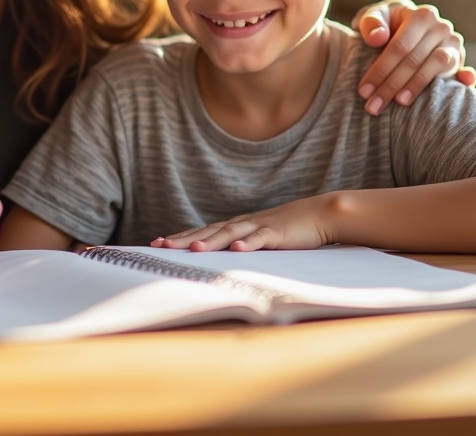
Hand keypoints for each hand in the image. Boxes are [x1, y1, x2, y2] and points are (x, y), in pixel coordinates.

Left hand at [151, 197, 332, 251]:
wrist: (319, 214)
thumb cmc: (288, 230)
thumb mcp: (259, 238)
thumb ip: (241, 247)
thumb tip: (222, 261)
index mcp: (235, 226)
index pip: (202, 231)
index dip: (180, 237)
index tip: (156, 243)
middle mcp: (242, 223)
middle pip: (208, 231)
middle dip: (184, 238)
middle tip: (161, 245)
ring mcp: (258, 226)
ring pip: (230, 233)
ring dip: (211, 241)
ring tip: (193, 249)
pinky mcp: (277, 232)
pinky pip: (260, 238)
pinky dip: (248, 243)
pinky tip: (237, 250)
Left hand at [352, 0, 475, 114]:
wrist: (403, 22)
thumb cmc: (385, 23)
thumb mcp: (373, 17)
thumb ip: (371, 23)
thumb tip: (378, 37)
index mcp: (421, 16)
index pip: (400, 46)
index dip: (381, 69)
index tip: (364, 90)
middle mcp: (441, 28)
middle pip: (414, 60)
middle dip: (391, 85)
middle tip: (373, 106)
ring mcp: (453, 44)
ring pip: (436, 66)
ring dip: (416, 87)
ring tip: (398, 102)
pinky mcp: (460, 59)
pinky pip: (463, 70)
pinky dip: (463, 80)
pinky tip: (460, 88)